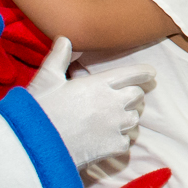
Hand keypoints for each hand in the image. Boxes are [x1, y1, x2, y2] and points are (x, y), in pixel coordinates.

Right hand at [27, 36, 154, 167]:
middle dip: (131, 96)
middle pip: (137, 96)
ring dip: (126, 118)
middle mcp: (112, 103)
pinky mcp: (113, 147)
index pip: (131, 74)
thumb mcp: (47, 79)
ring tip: (112, 120)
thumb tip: (65, 40)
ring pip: (134, 119)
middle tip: (120, 98)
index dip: (143, 73)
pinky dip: (119, 140)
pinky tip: (105, 139)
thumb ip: (59, 58)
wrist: (37, 145)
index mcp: (99, 84)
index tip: (151, 73)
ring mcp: (115, 126)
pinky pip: (126, 141)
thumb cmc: (41, 109)